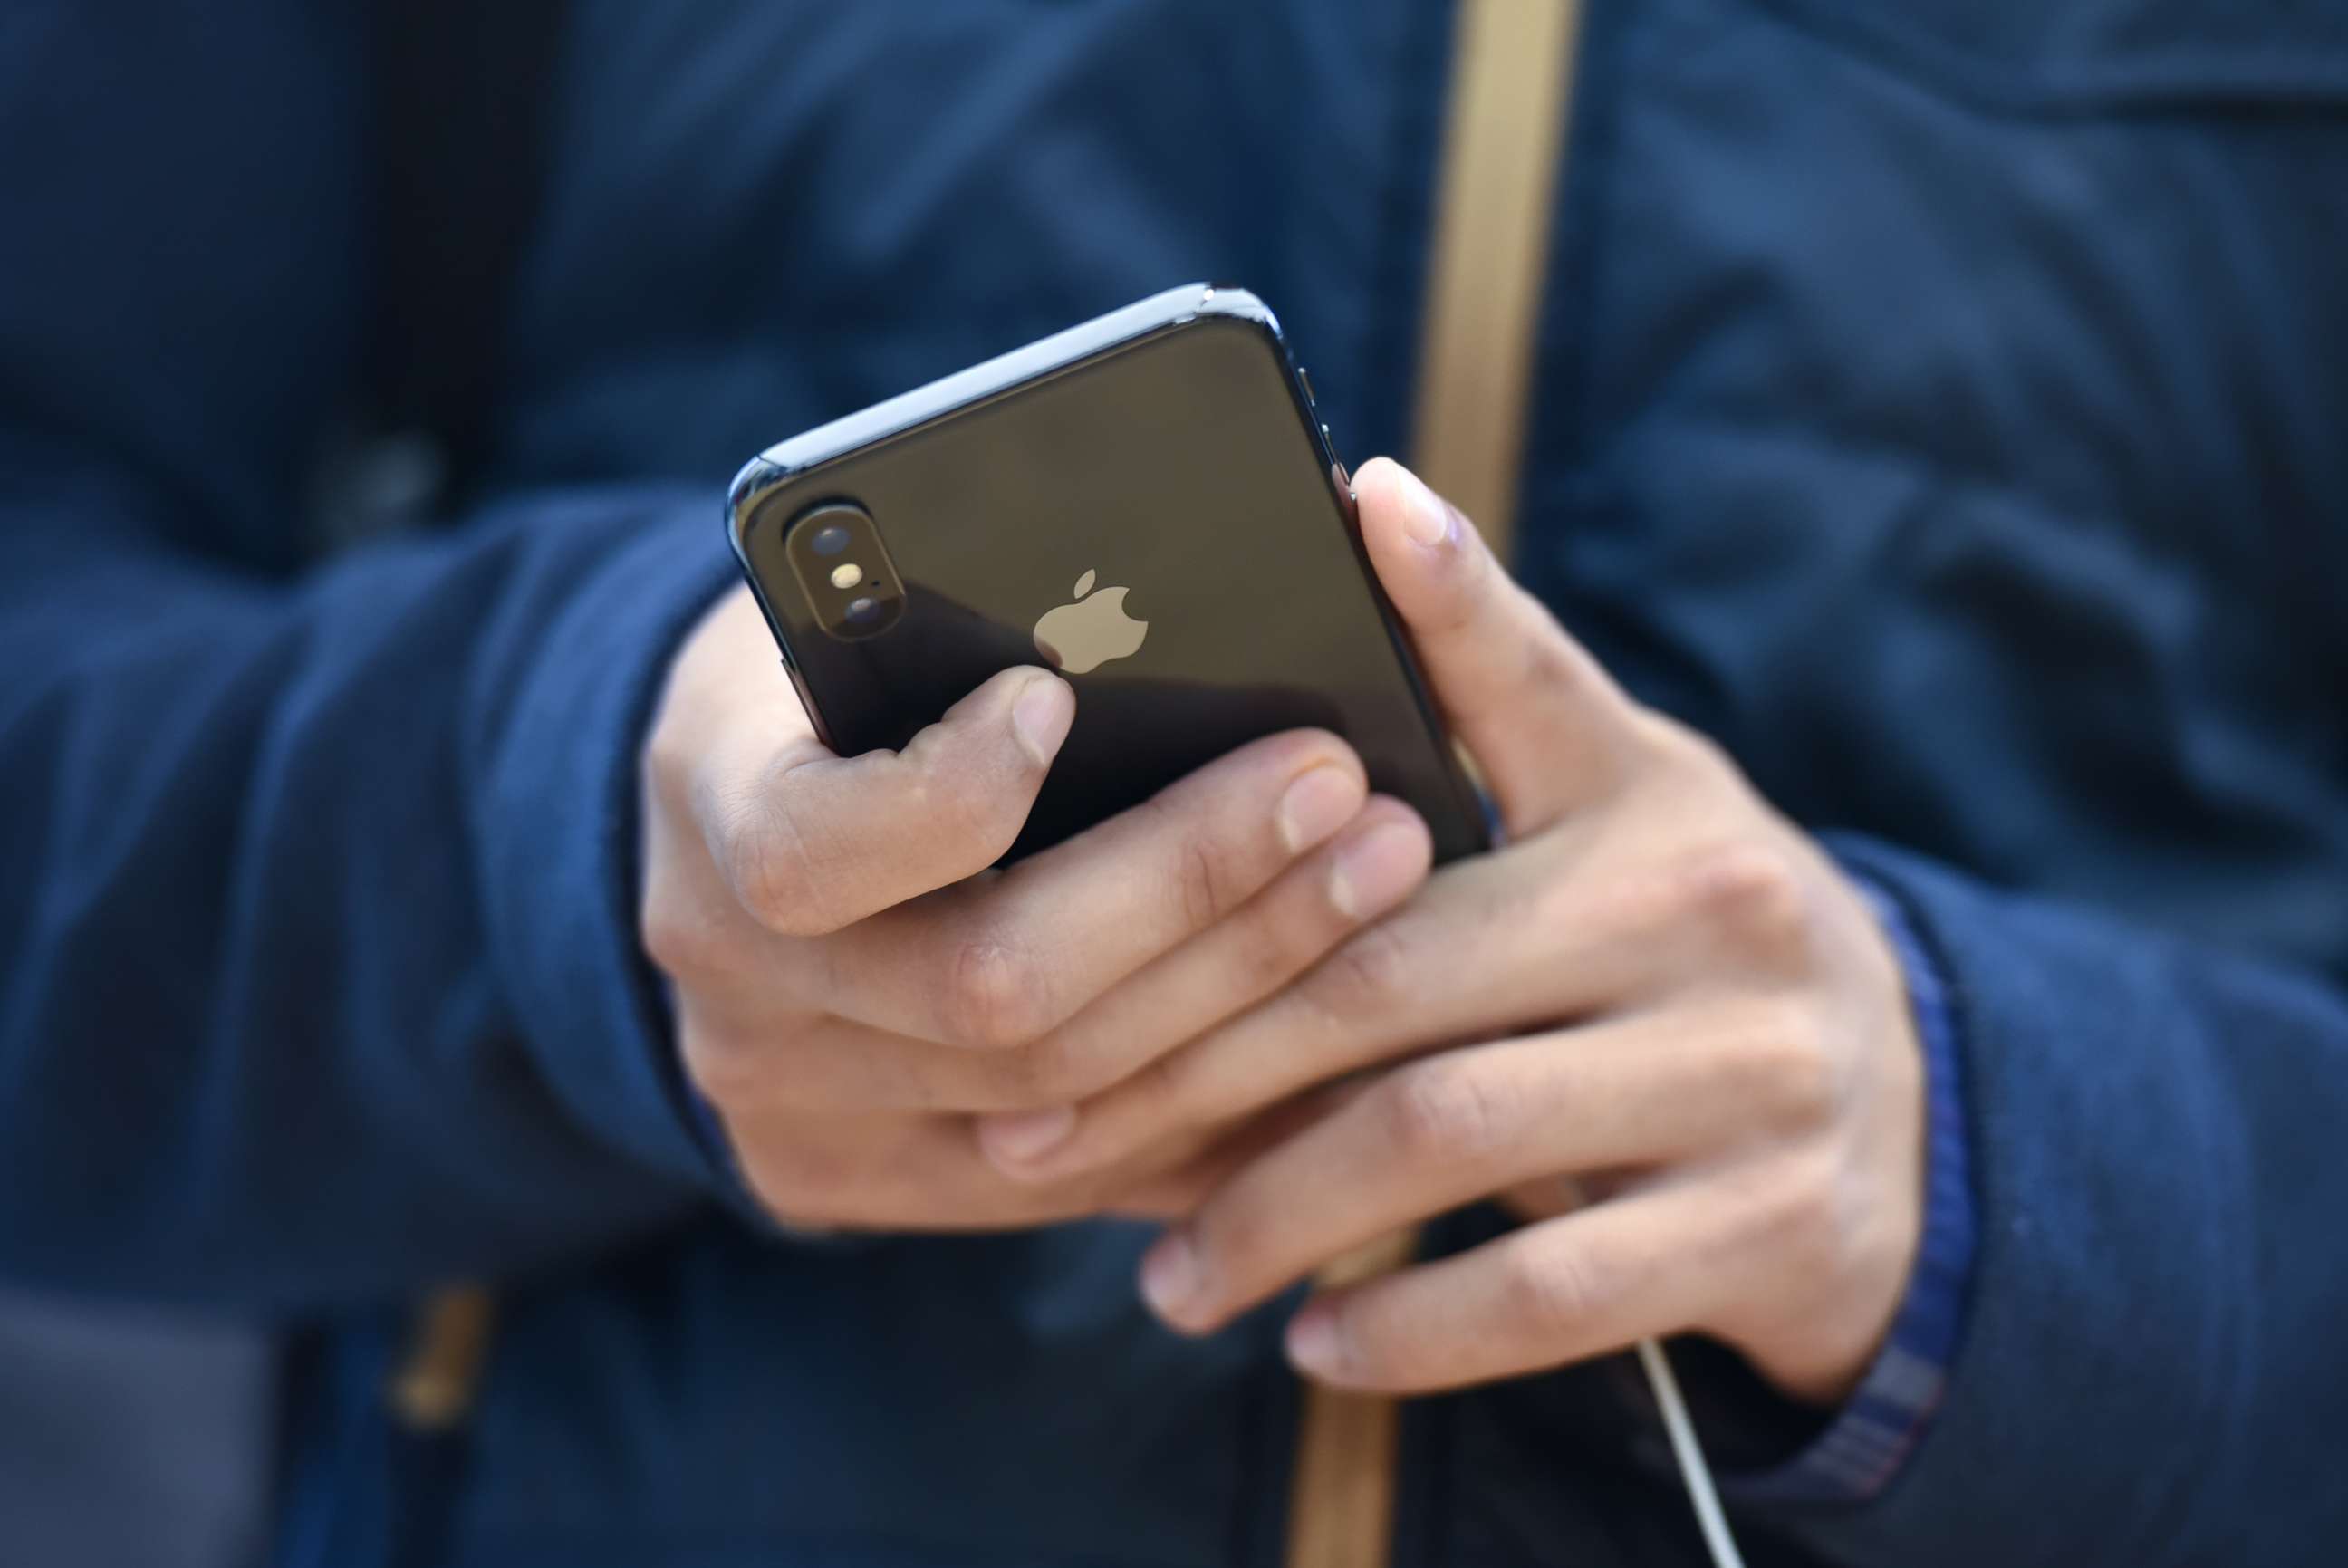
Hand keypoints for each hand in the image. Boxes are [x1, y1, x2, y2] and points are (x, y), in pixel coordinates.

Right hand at [638, 586, 1433, 1229]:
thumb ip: (958, 637)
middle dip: (1190, 887)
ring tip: (1377, 872)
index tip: (1054, 700)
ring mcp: (797, 1114)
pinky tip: (1336, 1017)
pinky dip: (1217, 1099)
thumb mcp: (853, 615)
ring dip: (1245, 989)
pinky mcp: (867, 1183)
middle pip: (987, 992)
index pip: (807, 853)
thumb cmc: (837, 670)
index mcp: (709, 814)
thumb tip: (1186, 635)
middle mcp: (736, 993)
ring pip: (1058, 1099)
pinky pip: (1075, 1175)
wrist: (730, 829)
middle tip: (1337, 789)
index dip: (944, 798)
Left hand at [975, 460, 1926, 1402]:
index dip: (1449, 596)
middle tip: (1052, 1133)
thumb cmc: (1681, 945)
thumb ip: (1486, 721)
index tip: (1360, 508)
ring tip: (1167, 1281)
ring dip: (1276, 1213)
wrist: (1907, 1121)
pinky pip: (1554, 1287)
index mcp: (1647, 794)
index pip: (1532, 681)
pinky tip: (1312, 1342)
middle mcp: (1710, 907)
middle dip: (1197, 1062)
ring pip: (1454, 1132)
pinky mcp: (1770, 1222)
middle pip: (1396, 970)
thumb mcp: (1617, 817)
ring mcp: (1751, 1069)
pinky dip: (1414, 1324)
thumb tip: (1350, 531)